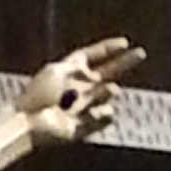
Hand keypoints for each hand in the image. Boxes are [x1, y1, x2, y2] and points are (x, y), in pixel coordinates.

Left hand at [22, 35, 141, 145]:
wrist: (29, 122)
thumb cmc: (39, 94)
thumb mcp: (57, 70)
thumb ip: (79, 66)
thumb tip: (95, 71)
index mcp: (68, 72)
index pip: (91, 57)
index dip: (106, 49)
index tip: (124, 43)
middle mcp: (76, 88)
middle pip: (105, 73)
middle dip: (123, 63)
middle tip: (140, 54)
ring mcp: (80, 107)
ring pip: (106, 96)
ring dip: (109, 92)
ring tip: (109, 90)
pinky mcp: (82, 127)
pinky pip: (103, 118)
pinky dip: (104, 114)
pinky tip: (97, 112)